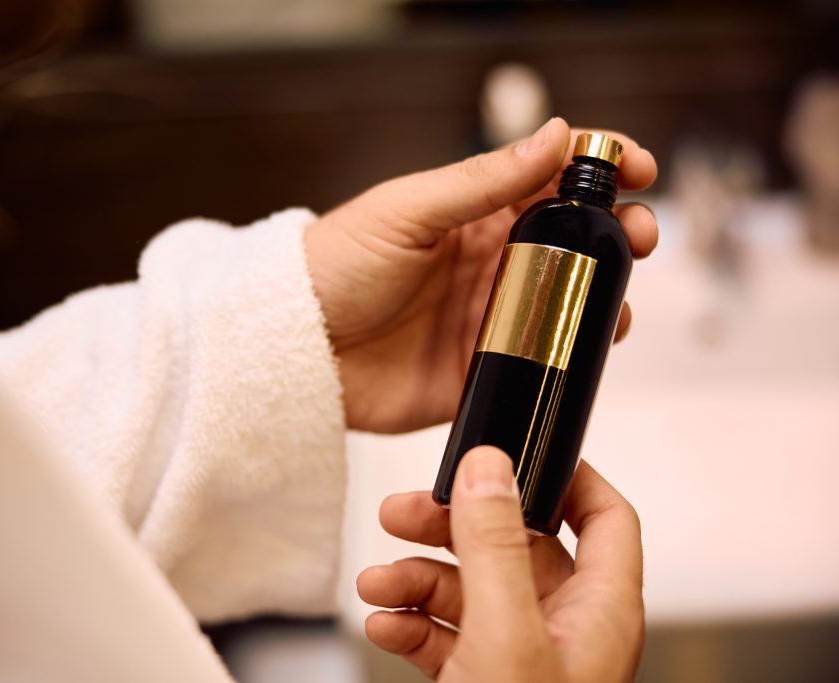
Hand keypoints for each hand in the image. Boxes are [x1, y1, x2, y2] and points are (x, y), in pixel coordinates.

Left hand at [304, 118, 657, 431]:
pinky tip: (592, 348)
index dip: (599, 170)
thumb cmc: (334, 266)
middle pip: (575, 245)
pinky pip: (540, 366)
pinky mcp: (481, 373)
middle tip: (639, 235)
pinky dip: (574, 358)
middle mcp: (490, 265)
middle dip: (619, 234)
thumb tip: (556, 135)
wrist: (293, 347)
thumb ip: (481, 182)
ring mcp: (490, 320)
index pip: (550, 183)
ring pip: (570, 306)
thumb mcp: (407, 212)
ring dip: (607, 298)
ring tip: (618, 299)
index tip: (637, 168)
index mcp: (472, 215)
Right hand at [357, 447, 643, 681]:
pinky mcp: (482, 682)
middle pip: (513, 547)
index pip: (603, 518)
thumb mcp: (504, 637)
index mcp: (598, 612)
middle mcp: (563, 630)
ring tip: (376, 584)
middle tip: (402, 512)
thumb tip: (491, 467)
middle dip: (451, 528)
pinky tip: (383, 625)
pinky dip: (411, 625)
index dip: (564, 476)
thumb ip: (497, 547)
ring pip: (469, 590)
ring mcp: (520, 658)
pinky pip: (446, 636)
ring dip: (416, 579)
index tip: (513, 449)